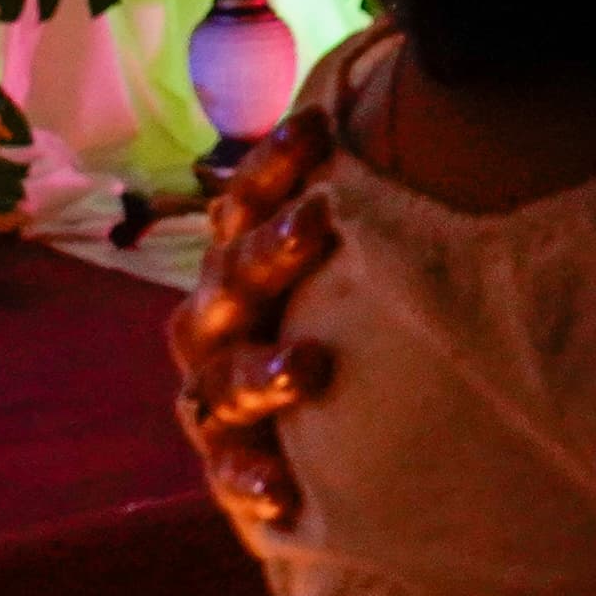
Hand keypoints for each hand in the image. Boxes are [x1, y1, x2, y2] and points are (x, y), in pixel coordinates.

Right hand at [169, 110, 340, 530]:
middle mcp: (218, 325)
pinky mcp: (227, 466)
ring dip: (262, 370)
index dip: (271, 165)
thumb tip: (379, 108)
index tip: (316, 126)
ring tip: (310, 365)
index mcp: (237, 265)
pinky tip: (279, 488)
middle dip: (268, 251)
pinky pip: (228, 473)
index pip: (245, 204)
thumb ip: (348, 208)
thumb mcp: (336, 272)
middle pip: (230, 280)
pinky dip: (249, 478)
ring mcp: (215, 396)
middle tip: (318, 221)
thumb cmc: (333, 332)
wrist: (302, 451)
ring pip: (222, 379)